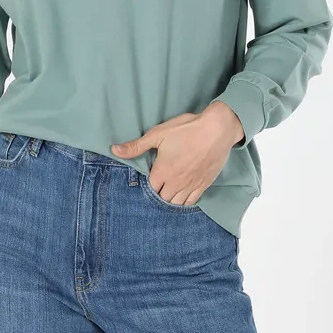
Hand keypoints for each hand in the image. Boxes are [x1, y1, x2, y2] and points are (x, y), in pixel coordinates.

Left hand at [110, 103, 244, 205]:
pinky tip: (182, 199)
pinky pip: (192, 202)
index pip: (150, 190)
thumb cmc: (187, 129)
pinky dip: (185, 203)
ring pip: (176, 203)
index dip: (147, 187)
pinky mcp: (204, 184)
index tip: (147, 181)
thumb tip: (114, 149)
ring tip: (167, 195)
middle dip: (158, 196)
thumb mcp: (158, 134)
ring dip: (170, 201)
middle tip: (157, 189)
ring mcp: (191, 185)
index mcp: (162, 172)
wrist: (217, 129)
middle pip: (162, 199)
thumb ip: (136, 146)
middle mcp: (176, 182)